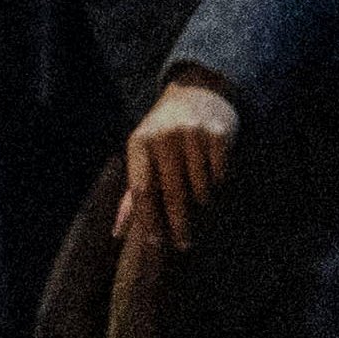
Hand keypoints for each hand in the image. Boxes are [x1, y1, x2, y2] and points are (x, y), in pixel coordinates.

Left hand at [116, 73, 240, 251]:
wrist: (198, 92)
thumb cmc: (163, 133)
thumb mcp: (142, 154)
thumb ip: (132, 194)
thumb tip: (118, 233)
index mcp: (139, 143)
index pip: (142, 189)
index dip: (148, 218)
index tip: (155, 243)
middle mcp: (164, 137)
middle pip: (172, 192)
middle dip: (178, 223)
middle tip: (183, 245)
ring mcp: (193, 134)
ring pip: (200, 186)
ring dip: (202, 199)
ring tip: (201, 197)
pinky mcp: (219, 134)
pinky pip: (220, 174)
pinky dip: (218, 182)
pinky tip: (214, 174)